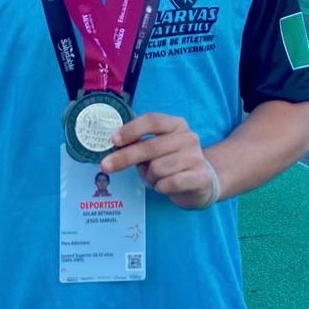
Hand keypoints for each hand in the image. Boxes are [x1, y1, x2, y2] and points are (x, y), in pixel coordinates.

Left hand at [100, 113, 214, 209]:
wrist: (203, 182)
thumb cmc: (172, 163)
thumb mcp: (156, 149)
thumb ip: (139, 144)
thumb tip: (113, 146)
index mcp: (175, 124)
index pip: (152, 120)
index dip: (131, 129)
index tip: (113, 140)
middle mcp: (187, 137)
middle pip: (150, 146)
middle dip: (124, 157)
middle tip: (106, 166)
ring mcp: (196, 157)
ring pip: (158, 168)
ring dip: (150, 177)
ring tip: (155, 178)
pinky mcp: (200, 177)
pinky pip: (169, 183)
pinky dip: (161, 187)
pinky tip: (165, 186)